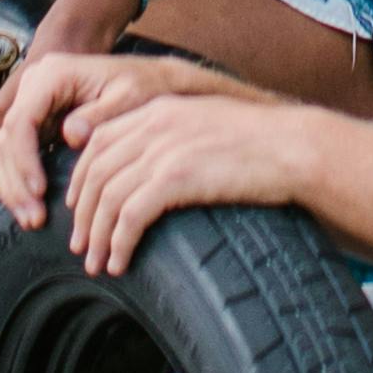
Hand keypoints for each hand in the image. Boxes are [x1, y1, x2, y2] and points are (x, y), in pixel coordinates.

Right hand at [0, 38, 152, 232]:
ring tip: (32, 220)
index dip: (25, 159)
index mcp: (52, 74)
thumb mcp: (130, 97)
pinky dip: (17, 183)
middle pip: (7, 138)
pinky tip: (28, 209)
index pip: (21, 120)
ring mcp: (31, 104)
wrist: (151, 78)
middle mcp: (34, 86)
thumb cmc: (144, 86)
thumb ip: (102, 115)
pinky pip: (14, 155)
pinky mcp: (35, 122)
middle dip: (16, 182)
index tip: (40, 191)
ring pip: (4, 150)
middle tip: (34, 218)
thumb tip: (71, 135)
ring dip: (12, 189)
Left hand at [55, 75, 331, 278]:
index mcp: (157, 108)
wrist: (293, 146)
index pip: (98, 141)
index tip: (79, 208)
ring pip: (108, 197)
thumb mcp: (205, 126)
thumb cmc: (259, 143)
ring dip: (97, 236)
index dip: (80, 177)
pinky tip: (120, 262)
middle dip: (82, 214)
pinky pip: (130, 216)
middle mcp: (154, 124)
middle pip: (95, 171)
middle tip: (81, 247)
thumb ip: (173, 138)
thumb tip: (151, 172)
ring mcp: (164, 149)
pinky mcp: (177, 177)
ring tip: (98, 264)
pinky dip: (119, 243)